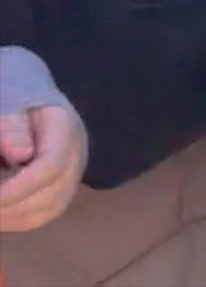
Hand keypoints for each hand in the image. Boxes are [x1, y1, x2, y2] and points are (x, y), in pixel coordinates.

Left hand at [0, 104, 88, 232]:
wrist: (34, 105)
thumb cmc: (18, 104)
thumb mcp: (11, 106)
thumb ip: (12, 127)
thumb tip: (19, 154)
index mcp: (65, 130)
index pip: (51, 167)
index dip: (17, 188)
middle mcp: (77, 157)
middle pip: (51, 194)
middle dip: (10, 206)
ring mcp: (72, 176)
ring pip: (48, 210)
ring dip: (11, 216)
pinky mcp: (61, 190)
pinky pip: (41, 214)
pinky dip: (14, 219)